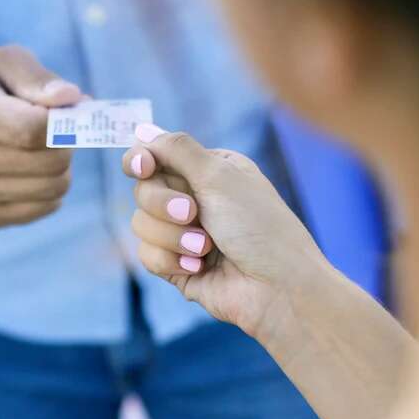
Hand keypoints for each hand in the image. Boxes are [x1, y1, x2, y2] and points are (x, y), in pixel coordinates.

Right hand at [0, 45, 82, 227]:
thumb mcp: (3, 61)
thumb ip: (37, 78)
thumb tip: (71, 99)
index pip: (32, 129)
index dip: (65, 123)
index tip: (72, 112)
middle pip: (48, 162)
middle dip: (65, 143)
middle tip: (55, 127)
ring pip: (53, 189)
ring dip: (59, 166)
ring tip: (39, 147)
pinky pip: (43, 208)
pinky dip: (48, 189)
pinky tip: (29, 169)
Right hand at [122, 125, 329, 339]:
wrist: (278, 288)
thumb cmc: (259, 226)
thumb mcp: (220, 175)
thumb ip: (176, 149)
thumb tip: (142, 130)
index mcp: (208, 171)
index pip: (156, 157)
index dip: (140, 161)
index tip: (142, 167)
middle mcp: (194, 199)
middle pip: (143, 190)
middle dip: (163, 204)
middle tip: (193, 213)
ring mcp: (183, 234)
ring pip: (140, 224)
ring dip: (172, 237)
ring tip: (206, 248)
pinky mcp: (176, 266)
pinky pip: (147, 255)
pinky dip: (171, 260)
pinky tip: (199, 267)